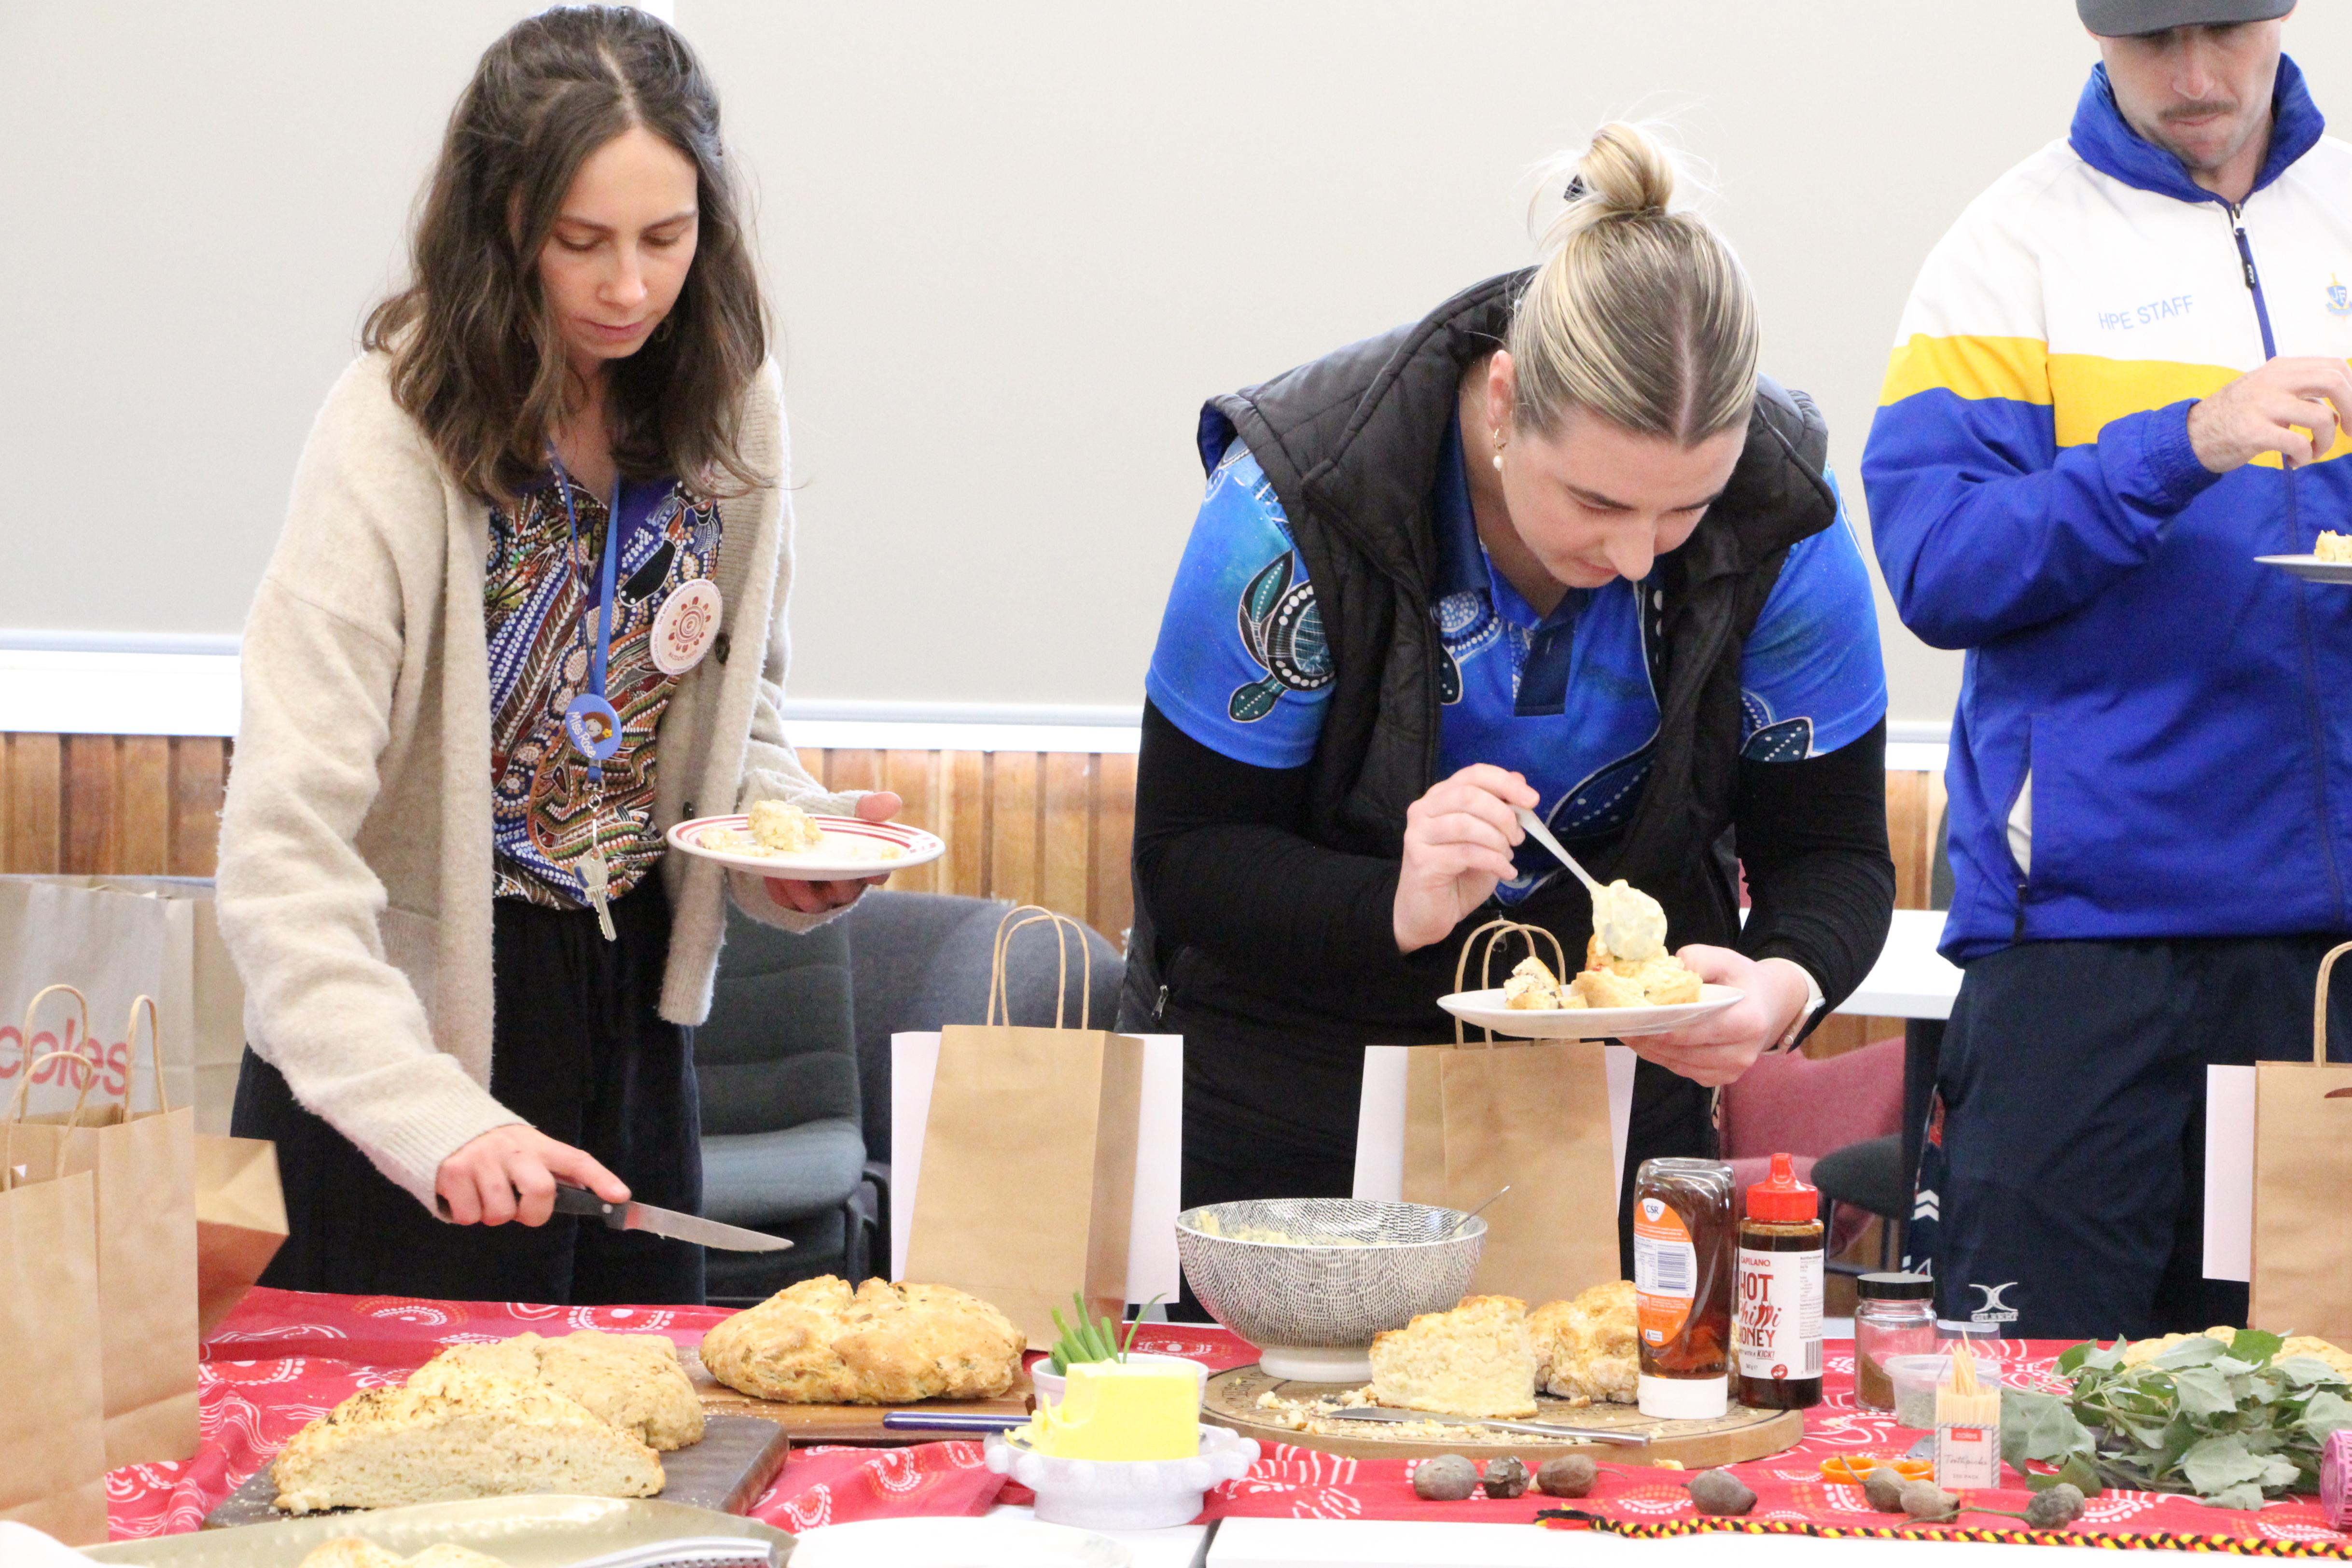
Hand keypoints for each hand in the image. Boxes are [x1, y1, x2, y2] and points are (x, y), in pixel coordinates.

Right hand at [435, 1124, 627, 1226]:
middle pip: (540, 1191)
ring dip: (494, 1216)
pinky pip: (468, 1216)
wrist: (442, 1121)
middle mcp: (512, 1149)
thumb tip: (586, 1195)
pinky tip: (464, 1195)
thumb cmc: (493, 1147)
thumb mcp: (525, 1149)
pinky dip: (466, 1215)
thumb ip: (549, 1170)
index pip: (576, 1160)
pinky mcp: (453, 1172)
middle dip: (533, 1213)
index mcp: (537, 1145)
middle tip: (521, 1210)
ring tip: (485, 1195)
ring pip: (500, 1213)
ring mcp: (482, 1160)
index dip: (600, 1178)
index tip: (620, 1196)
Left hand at [764, 791, 902, 913]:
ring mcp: (818, 897)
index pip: (878, 874)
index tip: (872, 870)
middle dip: (834, 882)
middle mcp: (844, 886)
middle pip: (845, 891)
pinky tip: (772, 874)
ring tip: (788, 871)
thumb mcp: (845, 809)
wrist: (788, 824)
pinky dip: (779, 889)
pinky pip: (787, 902)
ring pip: (814, 903)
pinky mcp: (793, 902)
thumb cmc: (826, 821)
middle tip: (822, 868)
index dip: (876, 874)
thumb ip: (867, 807)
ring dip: (800, 888)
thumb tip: (894, 801)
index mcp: (862, 866)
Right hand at [1393, 765, 1536, 952]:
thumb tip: (1519, 780)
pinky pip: (1466, 853)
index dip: (1505, 783)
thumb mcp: (1487, 839)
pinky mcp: (1421, 860)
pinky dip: (1495, 862)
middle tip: (1518, 838)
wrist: (1428, 915)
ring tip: (1508, 857)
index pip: (1473, 774)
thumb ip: (1499, 810)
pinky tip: (1505, 872)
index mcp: (1440, 797)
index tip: (1532, 800)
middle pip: (1469, 795)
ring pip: (1467, 823)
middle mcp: (1423, 809)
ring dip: (1498, 841)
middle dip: (1503, 815)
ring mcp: (1418, 834)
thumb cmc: (1458, 876)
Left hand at [1625, 948, 1812, 1087]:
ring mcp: (1732, 1070)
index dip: (1670, 1029)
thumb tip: (1664, 973)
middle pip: (1686, 1052)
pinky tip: (1646, 1041)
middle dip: (1652, 1039)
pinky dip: (1662, 1057)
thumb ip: (1696, 961)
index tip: (1640, 1020)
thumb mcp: (1724, 959)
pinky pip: (1683, 1071)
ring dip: (1651, 1051)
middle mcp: (1742, 1053)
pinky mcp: (1721, 1078)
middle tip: (1623, 1024)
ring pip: (1680, 1065)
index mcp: (1748, 1022)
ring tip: (1628, 1031)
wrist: (1770, 1004)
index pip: (1703, 1031)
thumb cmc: (1742, 980)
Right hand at [2187, 357, 2351, 472]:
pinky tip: (2293, 462)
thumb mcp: (2265, 389)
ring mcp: (2262, 405)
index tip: (2350, 413)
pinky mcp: (2253, 431)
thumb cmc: (2232, 416)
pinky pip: (2297, 443)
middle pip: (2334, 384)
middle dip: (2351, 411)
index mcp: (2280, 368)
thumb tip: (2337, 404)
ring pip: (2321, 418)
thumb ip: (2297, 388)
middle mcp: (2273, 380)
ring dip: (2325, 442)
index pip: (2335, 366)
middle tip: (2349, 432)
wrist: (2190, 435)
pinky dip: (2304, 456)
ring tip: (2312, 452)